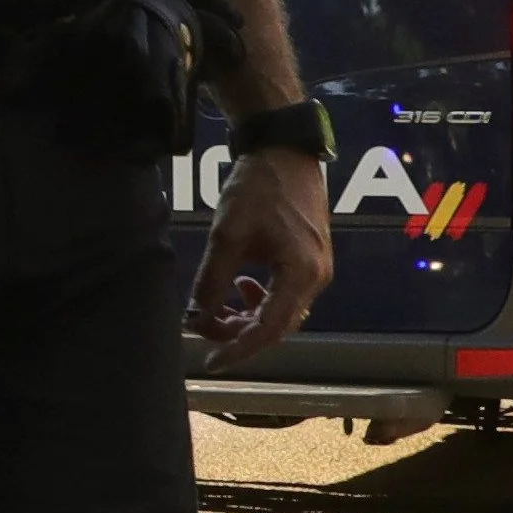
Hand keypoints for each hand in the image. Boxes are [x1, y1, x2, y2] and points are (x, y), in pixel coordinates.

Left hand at [187, 144, 329, 364]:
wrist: (284, 151)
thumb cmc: (259, 188)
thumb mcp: (227, 235)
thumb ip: (212, 280)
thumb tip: (195, 318)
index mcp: (302, 275)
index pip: (268, 330)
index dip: (237, 349)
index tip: (209, 362)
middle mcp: (317, 279)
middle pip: (277, 326)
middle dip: (238, 333)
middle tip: (204, 327)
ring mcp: (317, 270)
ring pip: (280, 312)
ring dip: (247, 316)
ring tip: (216, 305)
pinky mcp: (309, 260)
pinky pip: (284, 295)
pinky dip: (259, 299)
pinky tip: (239, 284)